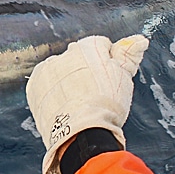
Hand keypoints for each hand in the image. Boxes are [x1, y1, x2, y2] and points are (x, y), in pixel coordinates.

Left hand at [26, 34, 148, 173]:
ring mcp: (47, 68)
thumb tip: (139, 39)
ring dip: (67, 80)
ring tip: (78, 102)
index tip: (108, 81)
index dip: (108, 64)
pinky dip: (52, 92)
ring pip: (61, 69)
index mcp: (89, 46)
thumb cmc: (106, 106)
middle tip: (94, 94)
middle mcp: (65, 52)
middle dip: (86, 70)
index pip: (101, 46)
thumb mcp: (124, 78)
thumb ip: (129, 55)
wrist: (81, 133)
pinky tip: (63, 105)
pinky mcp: (34, 85)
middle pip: (79, 57)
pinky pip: (45, 83)